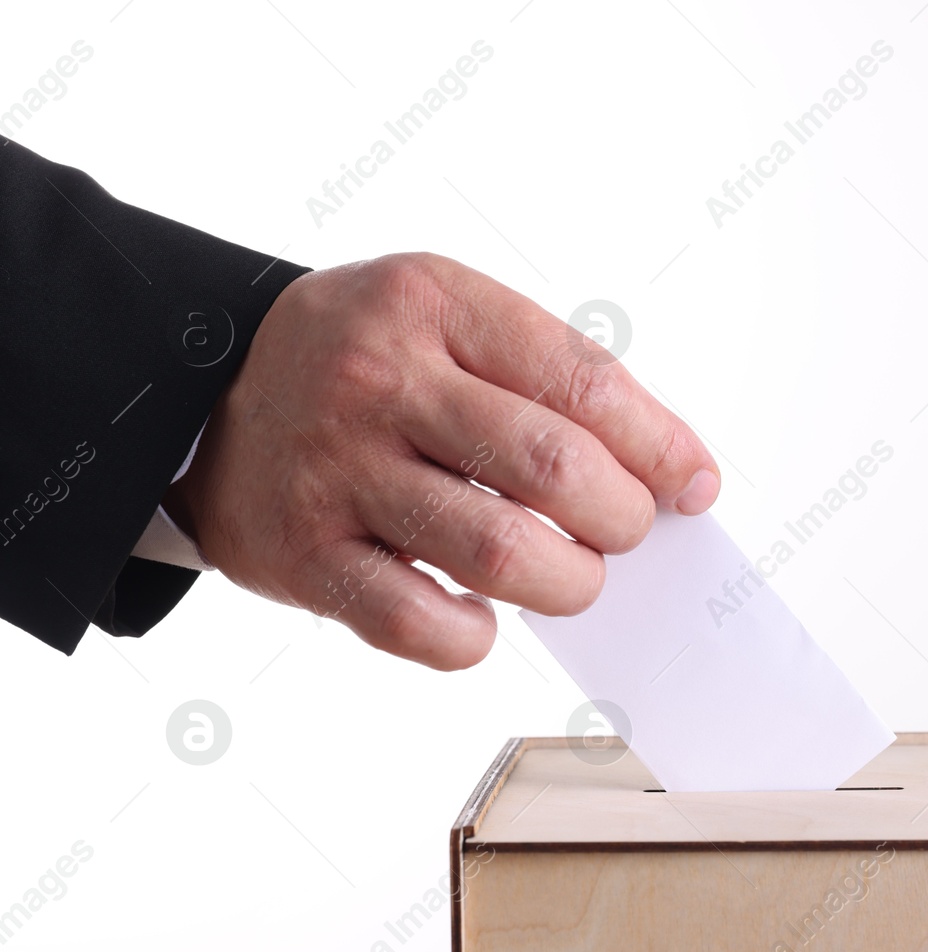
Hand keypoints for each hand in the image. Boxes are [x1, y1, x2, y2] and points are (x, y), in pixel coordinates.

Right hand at [163, 253, 719, 669]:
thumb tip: (671, 471)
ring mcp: (336, 469)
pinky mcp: (303, 554)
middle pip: (552, 467)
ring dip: (568, 583)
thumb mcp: (446, 320)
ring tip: (572, 577)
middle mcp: (380, 379)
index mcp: (433, 303)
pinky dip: (472, 638)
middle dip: (620, 518)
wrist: (200, 388)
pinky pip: (414, 622)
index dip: (661, 446)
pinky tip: (484, 619)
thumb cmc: (362, 361)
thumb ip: (547, 378)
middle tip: (623, 533)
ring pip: (497, 550)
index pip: (584, 381)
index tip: (694, 486)